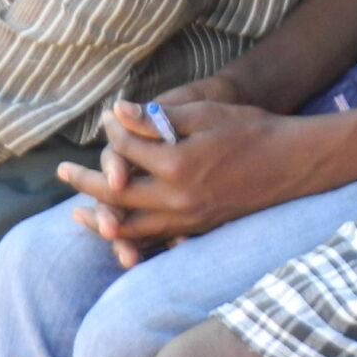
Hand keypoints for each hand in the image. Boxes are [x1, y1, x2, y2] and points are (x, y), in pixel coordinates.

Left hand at [56, 96, 303, 266]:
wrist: (294, 164)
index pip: (127, 152)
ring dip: (100, 218)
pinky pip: (155, 242)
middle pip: (117, 195)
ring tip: (76, 213)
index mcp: (177, 165)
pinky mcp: (199, 230)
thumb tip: (116, 114)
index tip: (103, 122)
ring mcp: (188, 220)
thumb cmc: (253, 131)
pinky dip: (131, 240)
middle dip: (86, 182)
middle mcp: (177, 199)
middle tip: (61, 172)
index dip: (112, 134)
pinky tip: (120, 237)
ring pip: (131, 227)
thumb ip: (158, 119)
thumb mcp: (206, 115)